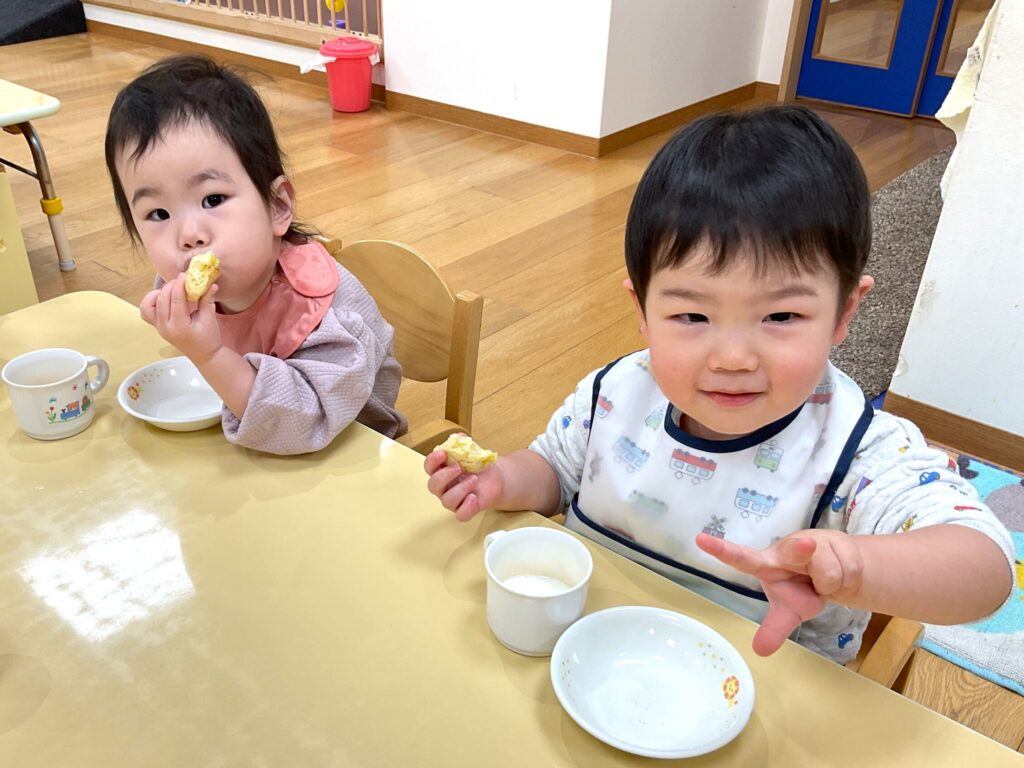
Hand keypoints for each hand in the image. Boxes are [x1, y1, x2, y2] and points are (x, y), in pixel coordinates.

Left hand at [139, 274, 221, 363]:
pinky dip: (152, 301)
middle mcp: (165, 327)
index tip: (185, 274)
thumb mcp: (210, 319)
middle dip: (171, 286)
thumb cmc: (209, 339)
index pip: (175, 299)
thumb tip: (210, 283)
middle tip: (182, 280)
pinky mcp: (157, 326)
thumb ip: (208, 300)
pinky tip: (164, 298)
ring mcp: (159, 327)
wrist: (204, 355)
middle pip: (162, 299)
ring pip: (149, 304)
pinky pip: (146, 311)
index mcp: (180, 326)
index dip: (179, 284)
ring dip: (159, 293)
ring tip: (172, 290)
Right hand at [424, 449, 505, 521]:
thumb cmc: (478, 465)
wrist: (496, 478)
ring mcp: (453, 500)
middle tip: (458, 467)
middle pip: (433, 485)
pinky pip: (460, 515)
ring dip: (460, 488)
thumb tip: (458, 438)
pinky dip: (466, 507)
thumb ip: (463, 443)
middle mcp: (444, 487)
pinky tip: (473, 497)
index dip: (432, 461)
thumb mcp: (472, 450)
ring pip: (447, 500)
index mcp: (441, 470)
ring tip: (474, 480)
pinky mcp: (465, 510)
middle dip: (444, 475)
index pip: (428, 467)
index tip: (443, 454)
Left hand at [695, 529, 864, 655]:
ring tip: (823, 581)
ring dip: (829, 586)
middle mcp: (784, 550)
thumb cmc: (804, 588)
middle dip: (801, 549)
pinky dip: (842, 581)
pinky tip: (837, 573)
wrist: (840, 573)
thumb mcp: (789, 612)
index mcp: (766, 566)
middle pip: (794, 550)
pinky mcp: (831, 541)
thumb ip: (774, 629)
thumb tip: (759, 651)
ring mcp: (808, 543)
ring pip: (826, 574)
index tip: (700, 539)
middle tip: (808, 546)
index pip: (739, 558)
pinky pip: (842, 572)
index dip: (721, 550)